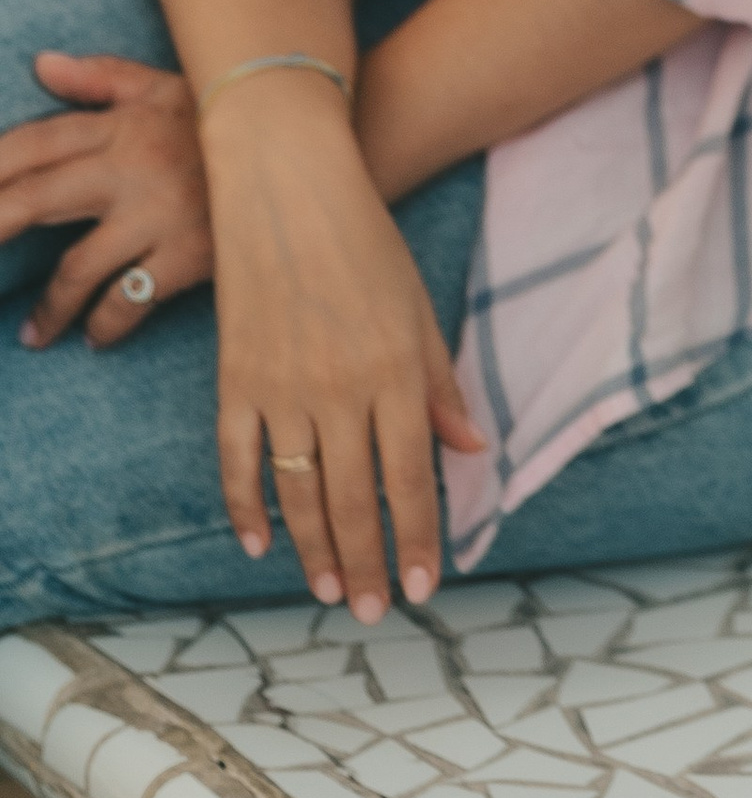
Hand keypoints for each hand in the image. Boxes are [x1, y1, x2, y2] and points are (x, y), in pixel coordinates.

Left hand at [0, 54, 213, 348]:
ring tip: (32, 335)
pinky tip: (95, 338)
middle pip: (36, 201)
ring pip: (77, 267)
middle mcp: (131, 168)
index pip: (37, 142)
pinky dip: (107, 325)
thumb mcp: (168, 86)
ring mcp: (158, 215)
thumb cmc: (232, 116)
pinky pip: (130, 301)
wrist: (308, 151)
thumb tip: (41, 65)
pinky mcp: (189, 254)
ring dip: (48, 307)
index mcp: (122, 125)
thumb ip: (102, 77)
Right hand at [199, 77, 484, 621]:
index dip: (418, 538)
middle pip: (352, 499)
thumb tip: (471, 451)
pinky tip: (258, 543)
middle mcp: (337, 390)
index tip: (424, 586)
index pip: (411, 478)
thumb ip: (439, 383)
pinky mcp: (234, 380)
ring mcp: (279, 388)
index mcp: (393, 372)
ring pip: (296, 493)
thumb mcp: (418, 306)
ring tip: (329, 591)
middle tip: (374, 612)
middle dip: (367, 563)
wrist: (286, 186)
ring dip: (313, 550)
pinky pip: (238, 460)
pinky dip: (246, 507)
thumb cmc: (366, 241)